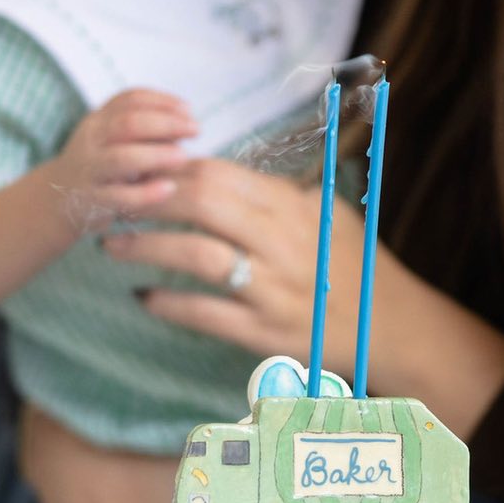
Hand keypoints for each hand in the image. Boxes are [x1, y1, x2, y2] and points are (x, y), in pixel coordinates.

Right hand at [52, 89, 197, 240]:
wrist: (56, 202)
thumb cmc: (99, 168)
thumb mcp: (112, 140)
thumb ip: (142, 128)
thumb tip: (186, 123)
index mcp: (98, 120)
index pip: (130, 99)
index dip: (163, 101)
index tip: (189, 110)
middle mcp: (91, 140)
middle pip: (128, 123)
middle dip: (166, 124)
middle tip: (195, 131)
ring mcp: (89, 170)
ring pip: (121, 158)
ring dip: (156, 155)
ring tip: (183, 157)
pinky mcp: (91, 200)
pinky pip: (119, 196)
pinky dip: (146, 193)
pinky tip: (169, 189)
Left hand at [102, 156, 370, 377]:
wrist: (389, 327)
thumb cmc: (354, 265)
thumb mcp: (326, 213)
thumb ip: (276, 194)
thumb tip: (218, 174)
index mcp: (292, 207)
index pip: (218, 173)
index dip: (170, 170)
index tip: (140, 172)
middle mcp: (281, 243)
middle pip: (200, 203)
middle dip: (148, 198)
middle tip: (115, 200)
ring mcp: (272, 289)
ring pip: (196, 256)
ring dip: (146, 247)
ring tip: (114, 243)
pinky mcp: (264, 333)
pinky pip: (204, 314)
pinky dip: (167, 303)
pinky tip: (143, 295)